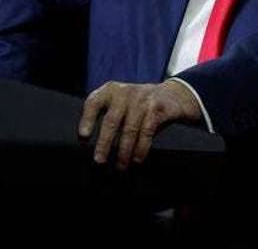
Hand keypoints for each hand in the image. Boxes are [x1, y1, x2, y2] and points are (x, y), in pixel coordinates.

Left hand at [78, 79, 201, 170]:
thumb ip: (106, 115)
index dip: (87, 119)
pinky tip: (137, 159)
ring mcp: (142, 100)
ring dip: (124, 151)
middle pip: (111, 120)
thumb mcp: (120, 102)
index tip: (84, 136)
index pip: (94, 102)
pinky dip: (141, 148)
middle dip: (104, 143)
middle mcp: (125, 93)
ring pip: (130, 129)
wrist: (173, 94)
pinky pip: (147, 132)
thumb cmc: (138, 104)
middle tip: (99, 161)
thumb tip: (91, 146)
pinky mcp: (157, 108)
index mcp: (111, 90)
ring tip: (120, 166)